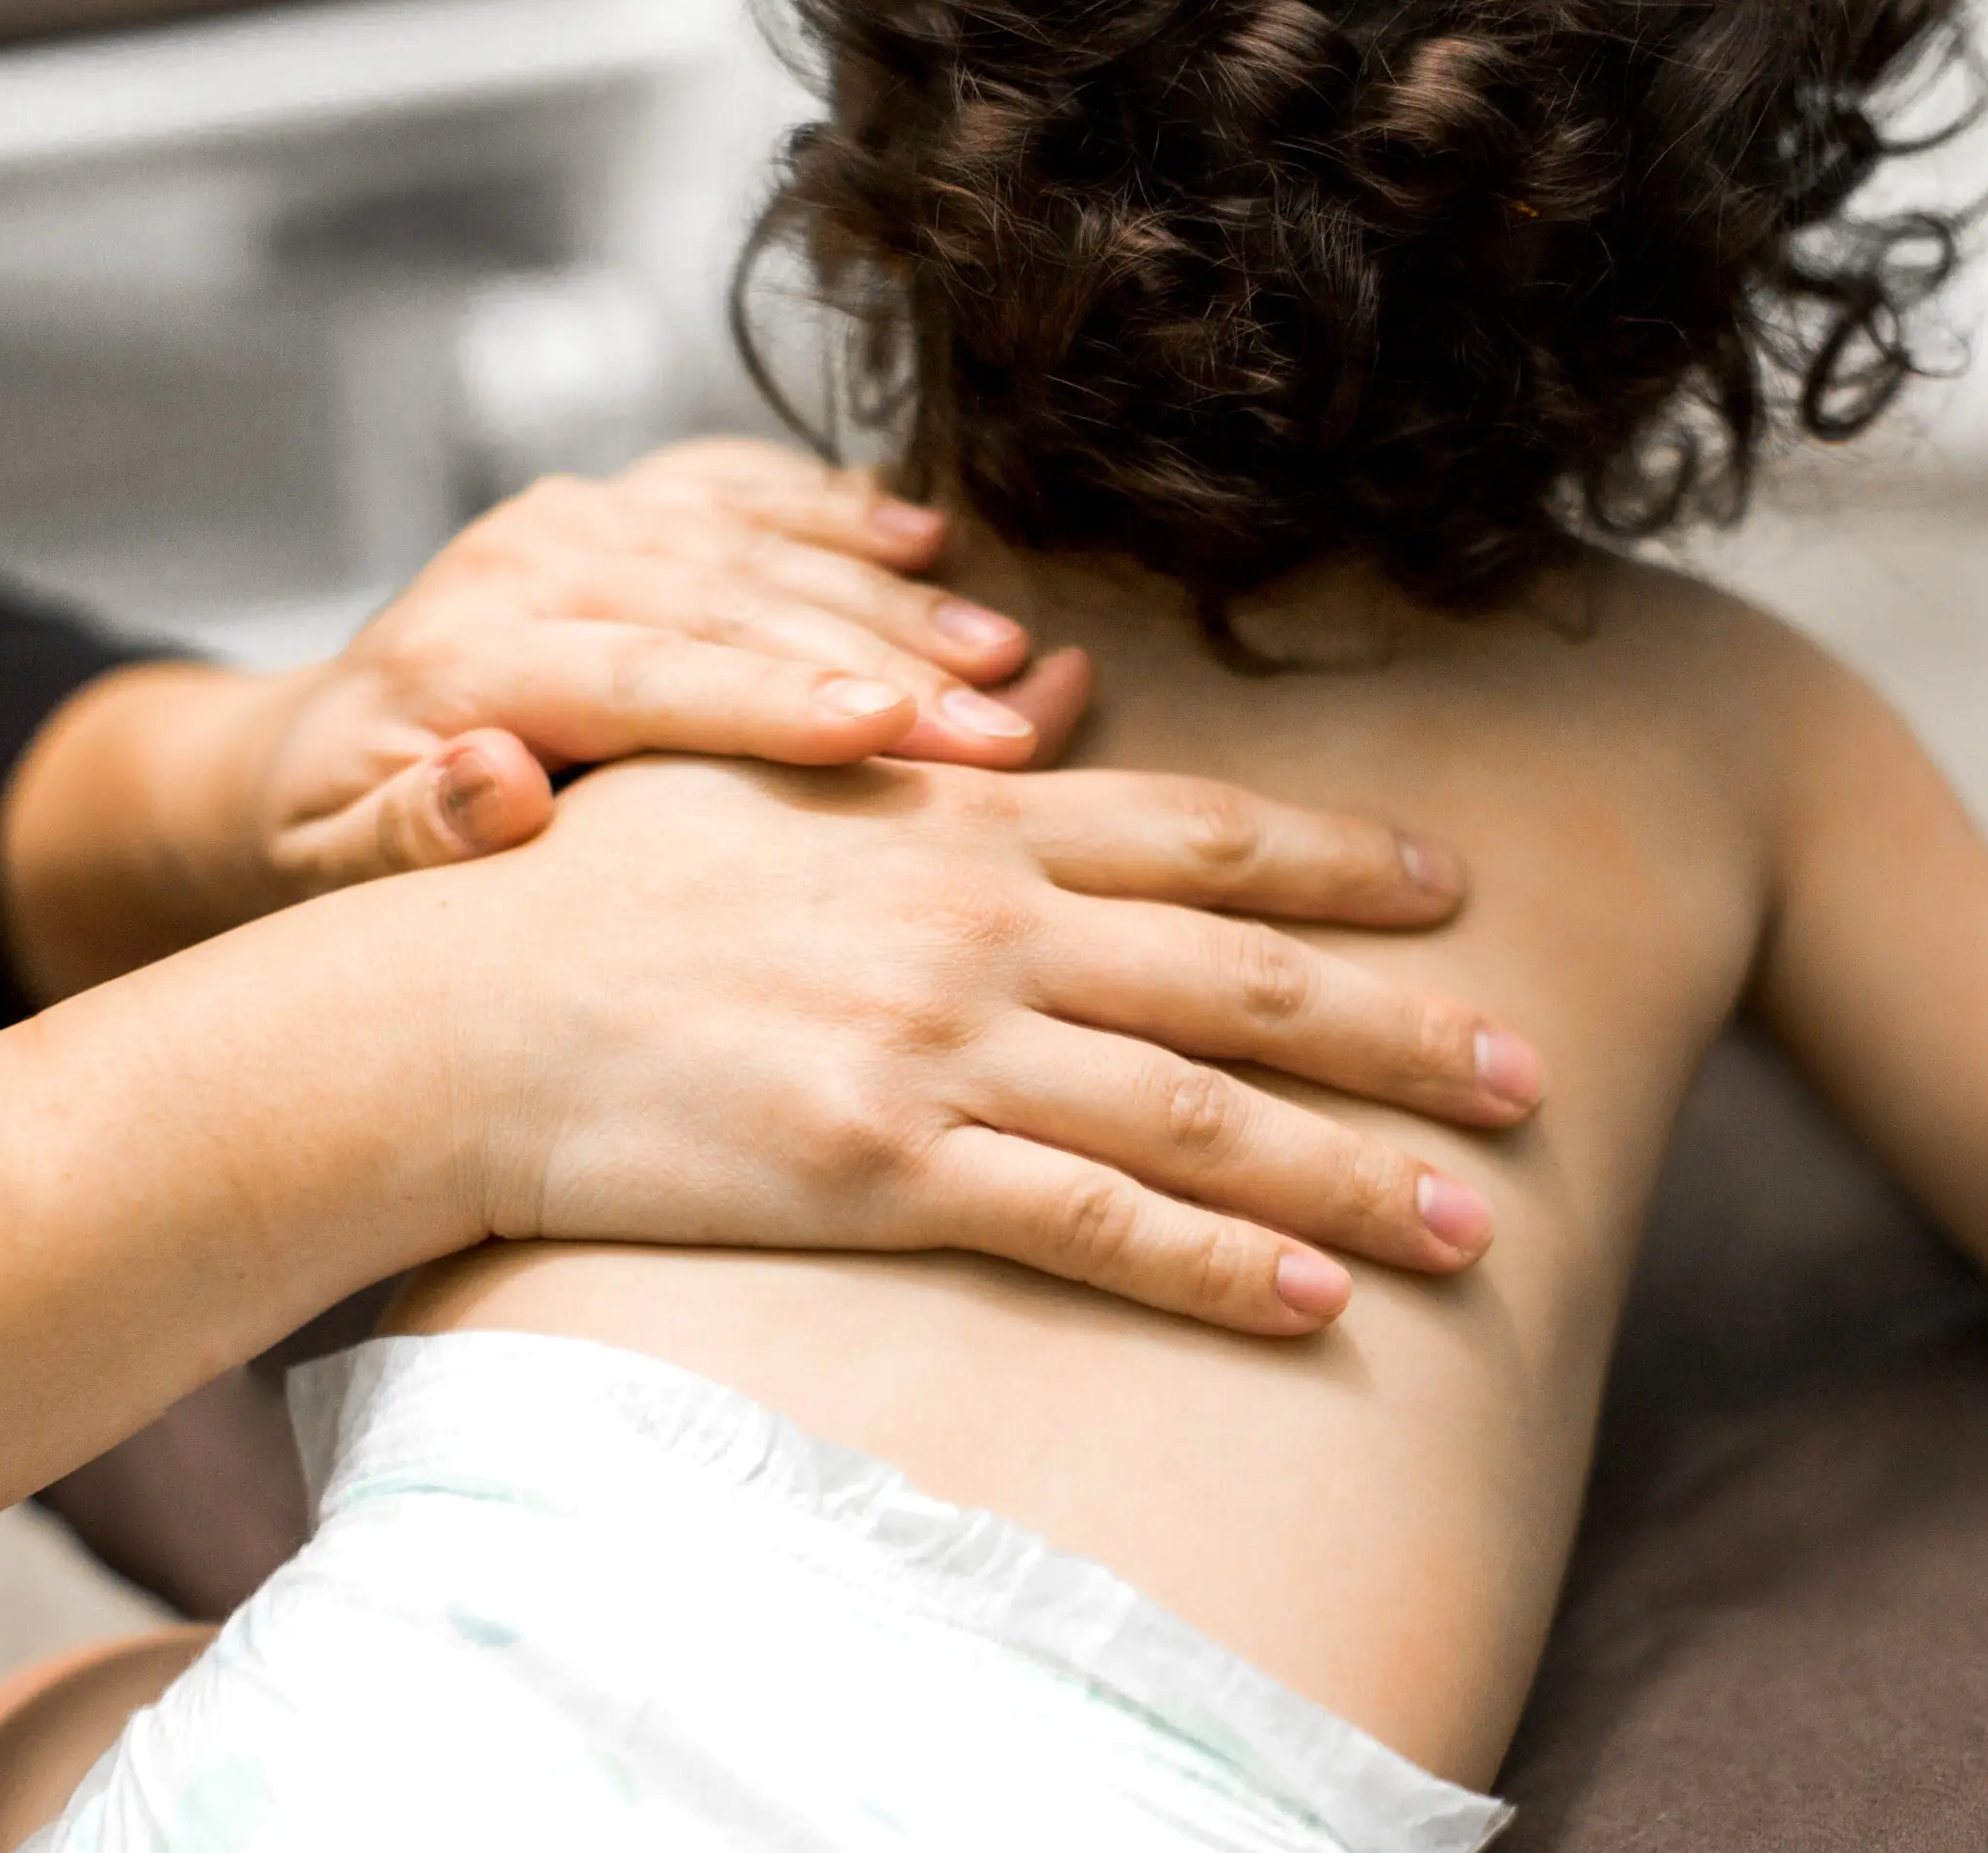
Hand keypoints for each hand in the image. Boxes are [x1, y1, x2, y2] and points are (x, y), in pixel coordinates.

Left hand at [1, 445, 1095, 997]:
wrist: (292, 761)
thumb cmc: (330, 848)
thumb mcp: (334, 874)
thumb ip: (414, 835)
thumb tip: (495, 784)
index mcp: (462, 657)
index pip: (641, 676)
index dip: (774, 701)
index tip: (895, 730)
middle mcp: (523, 560)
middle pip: (728, 604)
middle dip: (880, 661)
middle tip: (1007, 724)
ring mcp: (573, 517)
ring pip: (754, 543)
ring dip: (890, 595)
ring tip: (1009, 652)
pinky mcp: (613, 504)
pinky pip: (736, 487)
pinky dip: (835, 508)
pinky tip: (931, 533)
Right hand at [393, 757, 1542, 1333]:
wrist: (458, 1006)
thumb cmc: (605, 887)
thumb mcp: (778, 778)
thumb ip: (940, 736)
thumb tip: (1061, 680)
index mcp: (964, 822)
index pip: (1203, 833)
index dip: (1346, 861)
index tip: (1455, 888)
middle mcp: (980, 923)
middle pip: (1244, 977)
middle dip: (1403, 1034)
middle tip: (1529, 1080)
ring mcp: (939, 1047)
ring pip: (1201, 1114)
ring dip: (1353, 1175)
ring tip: (1475, 1229)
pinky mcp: (885, 1169)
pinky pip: (1091, 1225)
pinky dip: (1215, 1268)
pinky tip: (1316, 1306)